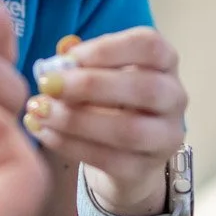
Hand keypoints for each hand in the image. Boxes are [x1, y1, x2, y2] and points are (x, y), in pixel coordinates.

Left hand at [24, 28, 188, 215]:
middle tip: (49, 84)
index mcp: (166, 63)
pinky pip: (108, 159)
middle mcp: (175, 98)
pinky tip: (44, 133)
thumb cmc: (110, 100)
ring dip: (76, 120)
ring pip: (128, 130)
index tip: (70, 57)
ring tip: (41, 112)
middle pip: (144, 87)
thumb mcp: (102, 73)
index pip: (151, 46)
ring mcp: (165, 137)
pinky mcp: (145, 169)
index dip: (109, 49)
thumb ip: (82, 64)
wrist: (125, 153)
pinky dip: (71, 145)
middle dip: (91, 85)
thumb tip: (57, 63)